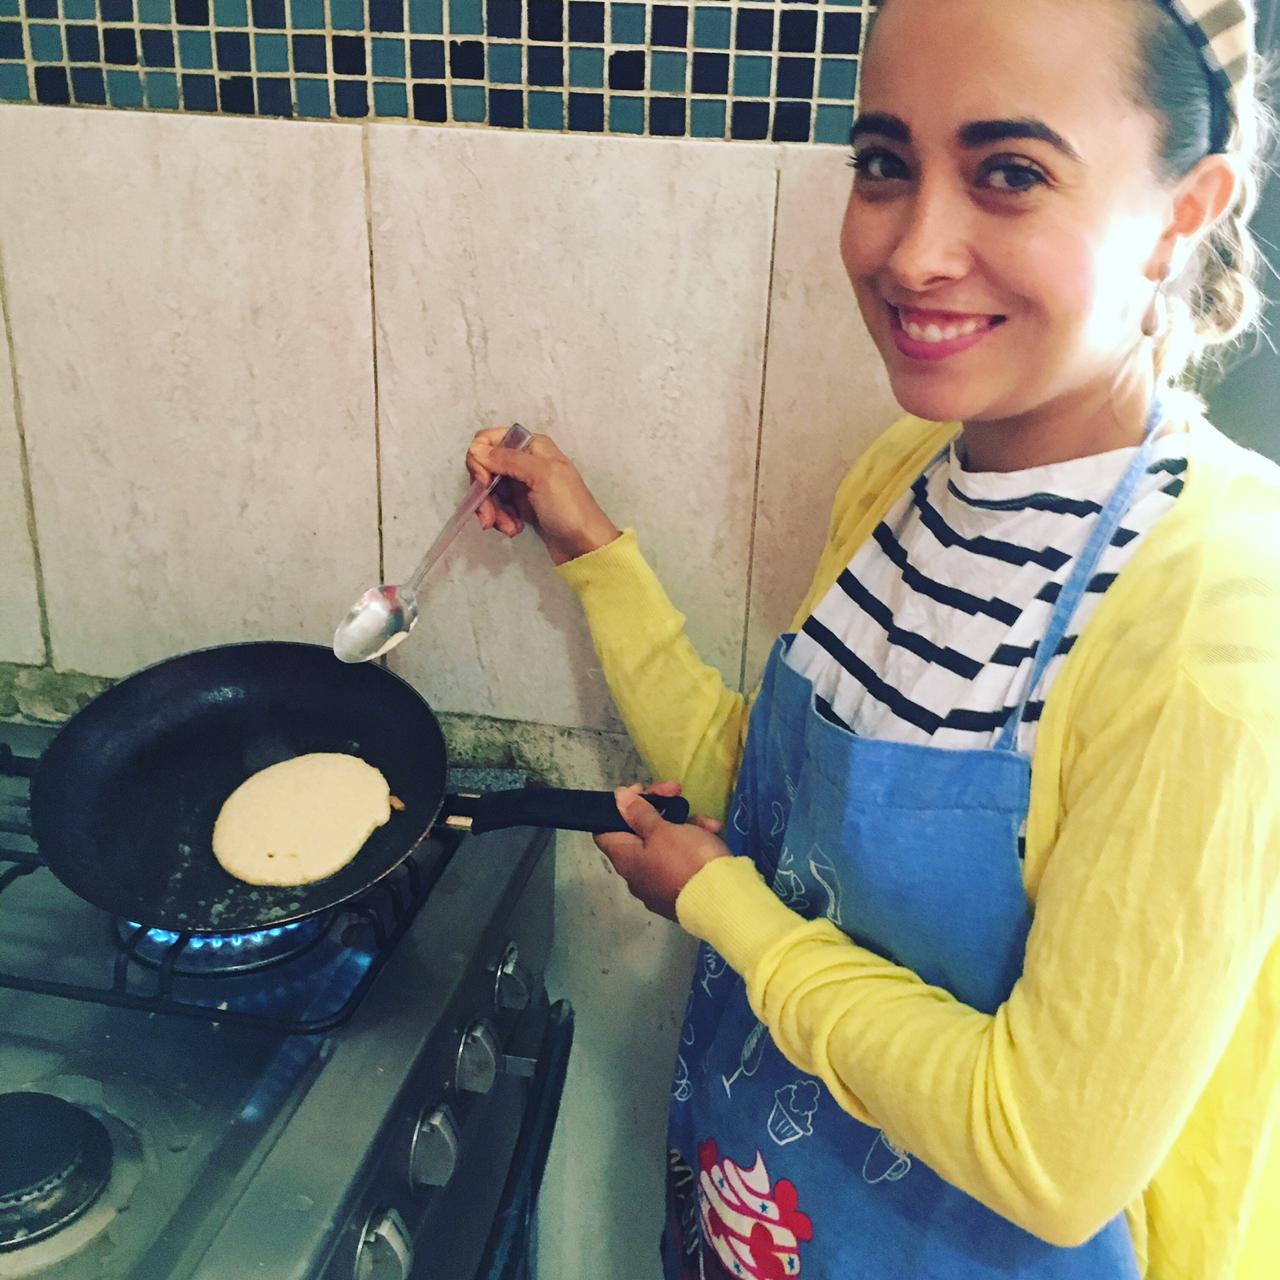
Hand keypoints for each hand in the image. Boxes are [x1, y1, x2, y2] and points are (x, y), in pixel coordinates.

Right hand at [466, 428, 621, 565]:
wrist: (585, 546)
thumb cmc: (569, 508)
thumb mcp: (542, 477)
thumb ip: (509, 460)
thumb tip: (476, 450)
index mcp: (532, 446)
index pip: (489, 440)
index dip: (480, 460)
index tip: (483, 482)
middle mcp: (526, 460)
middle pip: (485, 468)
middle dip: (484, 494)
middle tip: (490, 518)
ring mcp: (523, 483)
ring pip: (489, 490)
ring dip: (494, 511)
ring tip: (509, 529)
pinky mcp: (522, 504)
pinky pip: (499, 506)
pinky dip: (502, 519)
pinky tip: (514, 530)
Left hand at [595, 782, 729, 920]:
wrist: (724, 902)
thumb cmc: (688, 860)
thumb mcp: (663, 831)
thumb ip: (639, 814)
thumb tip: (617, 798)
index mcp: (626, 861)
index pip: (605, 831)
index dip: (618, 808)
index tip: (640, 792)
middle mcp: (638, 876)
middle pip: (640, 834)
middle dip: (660, 810)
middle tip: (676, 791)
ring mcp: (661, 886)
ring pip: (667, 845)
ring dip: (685, 826)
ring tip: (706, 821)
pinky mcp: (683, 891)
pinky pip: (683, 861)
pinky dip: (696, 845)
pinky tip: (714, 835)